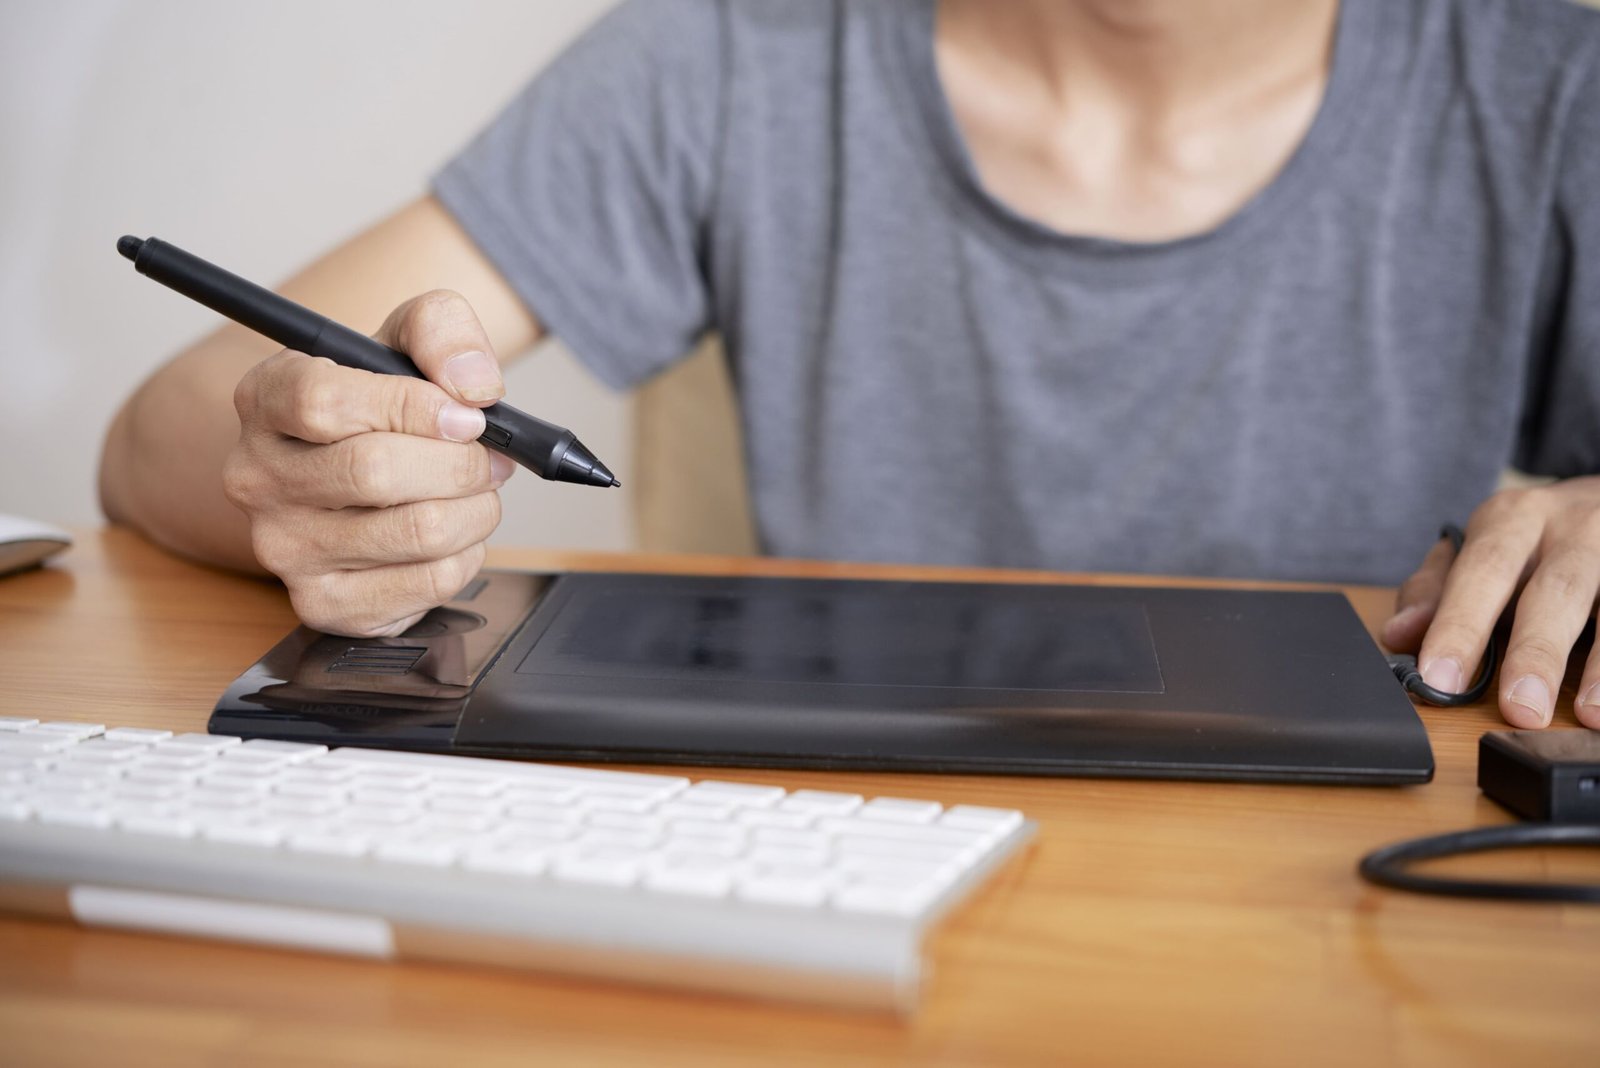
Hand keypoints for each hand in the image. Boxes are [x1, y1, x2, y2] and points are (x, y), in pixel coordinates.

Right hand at [223, 290, 511, 636]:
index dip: (412, 407)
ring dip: (475, 509)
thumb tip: (473, 387)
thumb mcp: (406, 340)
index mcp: (264, 399)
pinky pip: (429, 583)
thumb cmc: (382, 406)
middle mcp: (257, 477)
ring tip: (475, 492)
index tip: (466, 416)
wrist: (360, 472)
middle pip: (375, 471)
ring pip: (417, 531)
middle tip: (488, 457)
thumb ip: (441, 330)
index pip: (323, 401)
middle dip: (460, 463)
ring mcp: (285, 548)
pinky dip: (466, 555)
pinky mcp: (325, 604)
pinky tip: (453, 534)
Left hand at [1381, 477, 1599, 728]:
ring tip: (1591, 715)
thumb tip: (1398, 635)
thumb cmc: (1534, 537)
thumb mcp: (1480, 548)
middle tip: (1520, 710)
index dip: (1459, 627)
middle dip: (1536, 653)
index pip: (1480, 572)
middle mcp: (1572, 526)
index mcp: (1513, 518)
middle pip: (1555, 590)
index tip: (1439, 679)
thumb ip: (1436, 592)